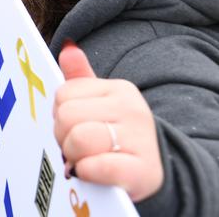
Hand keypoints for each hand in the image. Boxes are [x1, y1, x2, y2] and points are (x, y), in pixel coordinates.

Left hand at [54, 42, 162, 201]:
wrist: (159, 172)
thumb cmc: (119, 136)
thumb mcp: (101, 105)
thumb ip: (81, 78)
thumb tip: (68, 47)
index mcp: (119, 90)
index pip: (63, 95)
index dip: (60, 116)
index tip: (75, 127)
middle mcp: (131, 109)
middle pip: (66, 116)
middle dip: (63, 136)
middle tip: (78, 147)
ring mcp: (138, 139)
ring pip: (78, 139)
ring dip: (73, 156)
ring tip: (86, 159)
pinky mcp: (139, 170)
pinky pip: (94, 166)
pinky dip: (86, 172)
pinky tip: (92, 172)